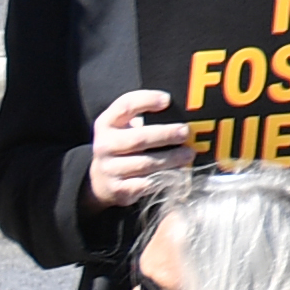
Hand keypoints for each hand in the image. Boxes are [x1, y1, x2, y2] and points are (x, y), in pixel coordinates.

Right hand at [87, 86, 190, 209]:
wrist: (100, 180)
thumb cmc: (123, 147)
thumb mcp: (124, 128)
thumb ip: (145, 118)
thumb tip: (185, 112)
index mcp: (106, 124)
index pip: (125, 106)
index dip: (147, 100)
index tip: (167, 100)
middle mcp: (104, 145)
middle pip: (138, 138)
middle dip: (166, 134)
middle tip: (185, 132)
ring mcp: (109, 169)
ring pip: (145, 163)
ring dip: (171, 158)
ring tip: (188, 154)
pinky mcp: (118, 189)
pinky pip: (146, 184)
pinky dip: (165, 178)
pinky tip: (178, 173)